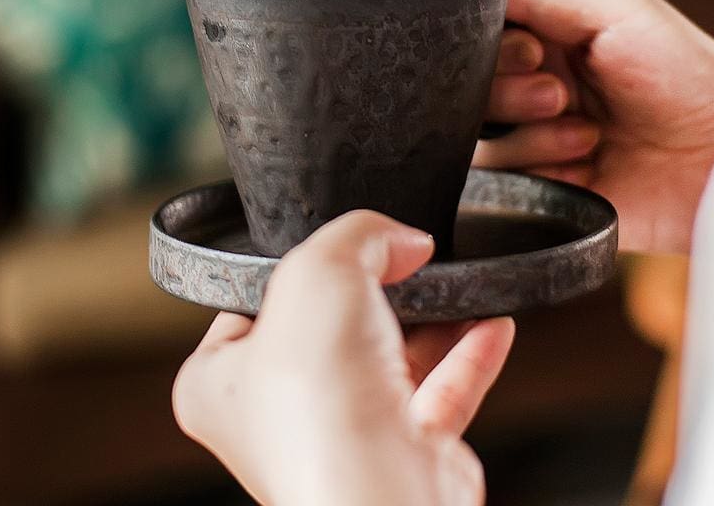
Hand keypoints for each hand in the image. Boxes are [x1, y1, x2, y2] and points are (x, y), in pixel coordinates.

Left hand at [173, 211, 513, 505]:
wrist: (383, 503)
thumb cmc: (320, 405)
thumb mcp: (318, 270)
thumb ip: (358, 235)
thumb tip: (401, 241)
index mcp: (223, 380)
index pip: (253, 304)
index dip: (296, 268)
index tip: (337, 249)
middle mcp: (279, 414)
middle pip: (331, 325)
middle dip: (377, 289)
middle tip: (402, 258)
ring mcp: (343, 435)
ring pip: (391, 358)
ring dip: (433, 318)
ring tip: (456, 283)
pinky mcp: (402, 455)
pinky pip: (440, 392)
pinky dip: (467, 356)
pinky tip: (490, 324)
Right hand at [475, 0, 713, 252]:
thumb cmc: (684, 77)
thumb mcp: (615, 9)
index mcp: (549, 46)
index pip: (481, 42)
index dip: (498, 50)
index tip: (535, 54)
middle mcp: (534, 93)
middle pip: (470, 93)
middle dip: (515, 95)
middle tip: (561, 97)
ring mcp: (535, 145)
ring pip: (478, 142)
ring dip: (532, 138)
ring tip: (586, 137)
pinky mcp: (540, 192)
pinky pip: (498, 186)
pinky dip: (538, 176)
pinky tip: (582, 171)